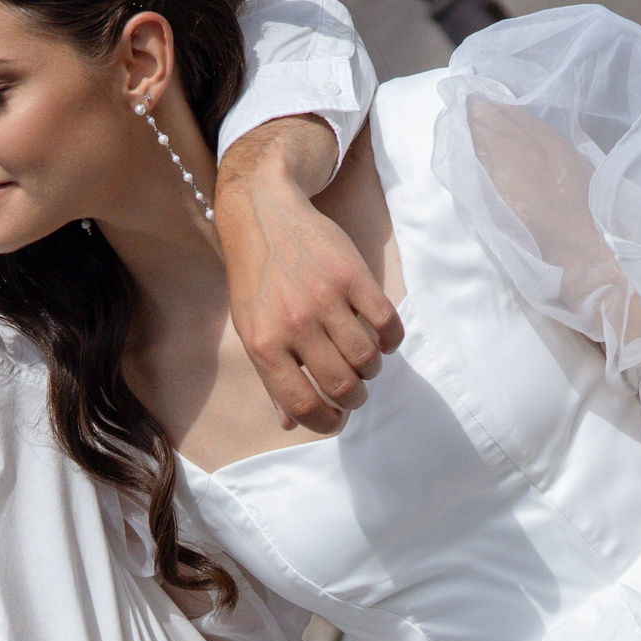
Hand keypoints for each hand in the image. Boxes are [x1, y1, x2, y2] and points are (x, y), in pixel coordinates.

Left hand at [213, 116, 402, 432]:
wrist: (264, 216)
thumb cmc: (256, 279)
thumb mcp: (250, 329)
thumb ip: (271, 378)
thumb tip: (290, 423)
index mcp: (263, 345)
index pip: (303, 406)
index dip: (328, 424)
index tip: (337, 420)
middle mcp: (293, 325)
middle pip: (342, 386)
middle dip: (355, 399)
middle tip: (355, 390)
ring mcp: (324, 298)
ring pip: (367, 359)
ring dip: (372, 369)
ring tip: (364, 361)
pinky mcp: (352, 275)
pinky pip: (386, 323)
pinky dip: (390, 340)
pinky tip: (381, 337)